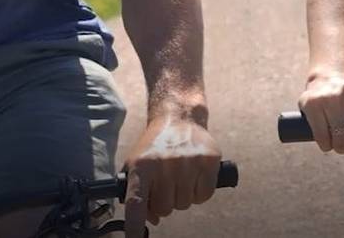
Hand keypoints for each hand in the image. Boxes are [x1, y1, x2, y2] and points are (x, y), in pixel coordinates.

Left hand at [121, 113, 220, 237]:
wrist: (179, 118)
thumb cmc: (155, 146)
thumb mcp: (137, 164)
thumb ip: (138, 193)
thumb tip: (149, 219)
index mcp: (142, 166)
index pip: (137, 203)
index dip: (135, 225)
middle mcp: (164, 165)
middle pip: (165, 209)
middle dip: (165, 203)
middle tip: (166, 187)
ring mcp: (188, 163)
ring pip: (185, 204)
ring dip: (182, 197)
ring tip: (180, 177)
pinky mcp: (208, 161)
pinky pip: (204, 196)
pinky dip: (199, 193)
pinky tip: (195, 177)